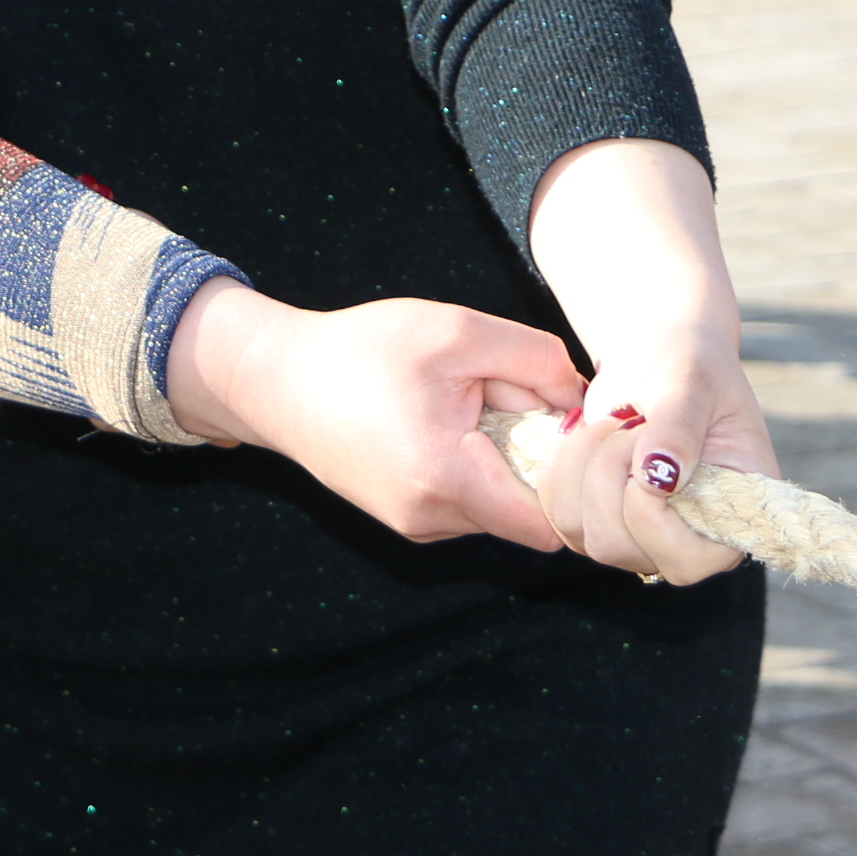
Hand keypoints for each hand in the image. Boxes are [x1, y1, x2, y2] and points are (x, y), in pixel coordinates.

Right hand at [165, 281, 581, 548]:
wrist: (273, 379)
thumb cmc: (360, 349)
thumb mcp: (456, 330)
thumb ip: (537, 360)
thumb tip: (583, 401)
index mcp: (447, 477)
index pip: (550, 524)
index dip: (575, 485)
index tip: (571, 437)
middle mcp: (432, 518)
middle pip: (527, 509)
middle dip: (533, 459)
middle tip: (503, 400)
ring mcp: (414, 525)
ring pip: (497, 506)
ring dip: (500, 462)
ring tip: (460, 408)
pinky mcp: (403, 518)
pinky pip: (466, 503)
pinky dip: (471, 468)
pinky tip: (438, 425)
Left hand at [534, 340, 776, 583]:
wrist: (656, 359)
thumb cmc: (690, 368)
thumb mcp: (694, 384)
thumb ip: (679, 427)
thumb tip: (660, 478)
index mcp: (731, 524)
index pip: (685, 561)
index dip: (648, 508)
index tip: (646, 441)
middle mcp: (685, 544)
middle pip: (616, 545)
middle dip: (607, 471)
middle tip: (629, 421)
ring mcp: (636, 539)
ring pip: (578, 531)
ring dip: (580, 465)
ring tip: (611, 425)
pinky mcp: (595, 521)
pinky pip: (555, 514)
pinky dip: (558, 467)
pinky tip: (584, 434)